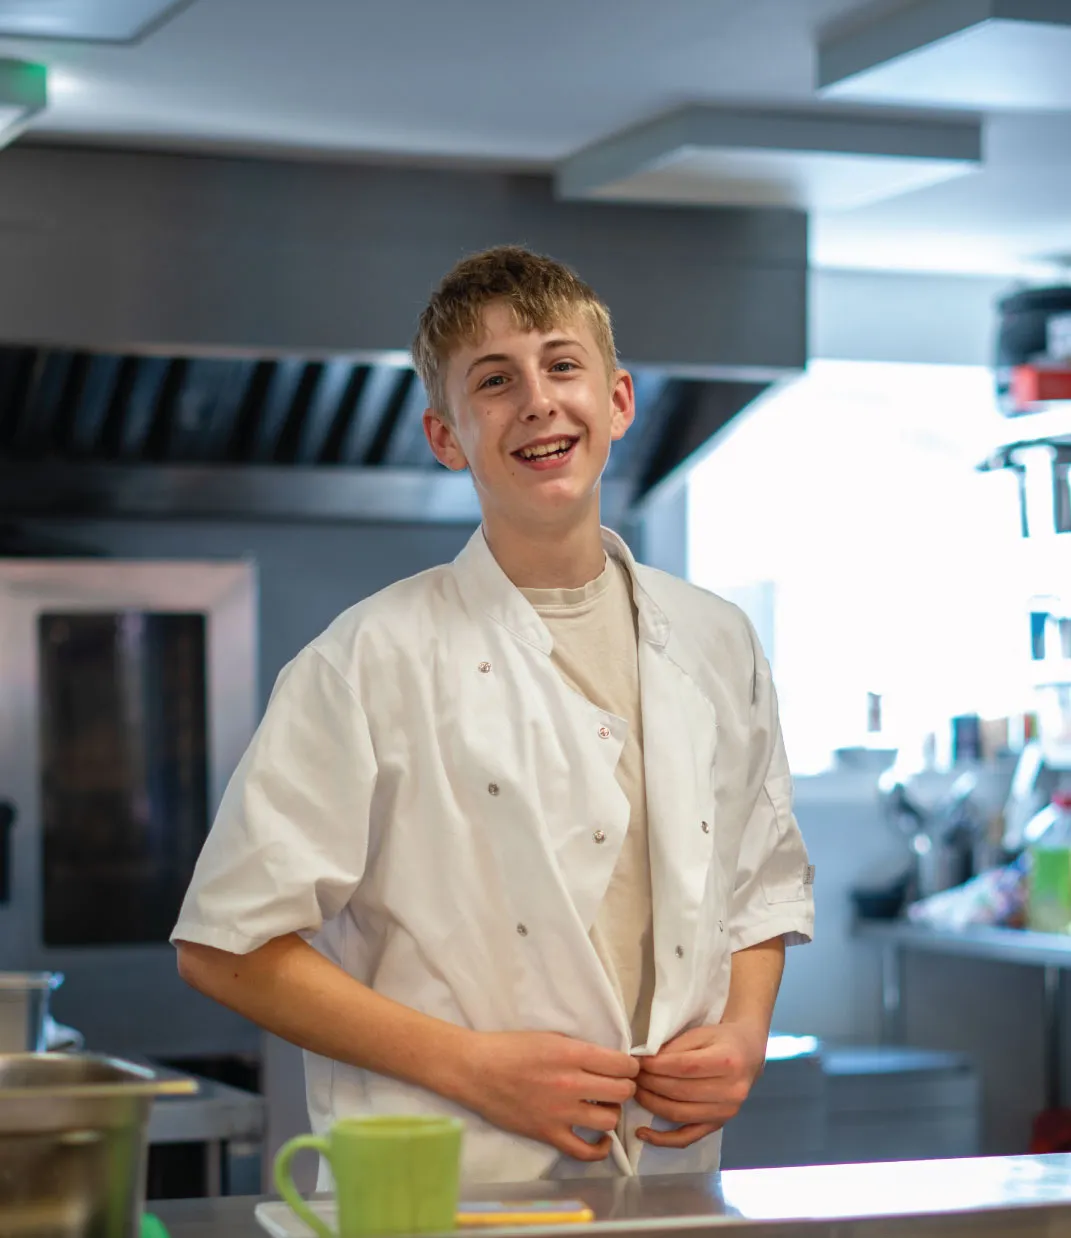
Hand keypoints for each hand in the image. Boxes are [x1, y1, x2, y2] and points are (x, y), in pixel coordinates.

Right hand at [456, 1031, 638, 1160]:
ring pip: (609, 1120)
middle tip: (618, 1084)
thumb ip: (580, 1050)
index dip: (630, 1065)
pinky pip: (585, 1151)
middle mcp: (571, 1084)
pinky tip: (601, 1139)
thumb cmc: (510, 1047)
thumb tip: (607, 1060)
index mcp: (571, 1054)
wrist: (476, 1069)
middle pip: (621, 1091)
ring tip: (604, 1105)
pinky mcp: (548, 1134)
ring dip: (612, 1111)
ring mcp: (560, 1113)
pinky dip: (600, 1148)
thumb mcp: (551, 1036)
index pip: (621, 1064)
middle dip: (625, 1086)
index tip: (627, 1066)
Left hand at [634, 1022, 766, 1147]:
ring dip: (651, 1104)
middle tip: (631, 1075)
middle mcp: (730, 1091)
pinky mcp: (717, 1126)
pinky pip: (687, 1137)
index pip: (685, 1067)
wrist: (748, 1054)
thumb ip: (675, 1047)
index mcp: (728, 1062)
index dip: (657, 1066)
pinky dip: (662, 1139)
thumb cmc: (721, 1039)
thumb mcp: (700, 1033)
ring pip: (679, 1114)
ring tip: (635, 1091)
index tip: (637, 1062)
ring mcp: (725, 1113)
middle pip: (680, 1092)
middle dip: (650, 1083)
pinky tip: (642, 1132)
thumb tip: (644, 1062)